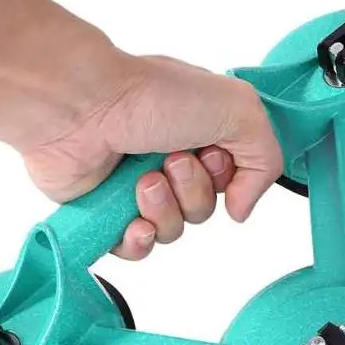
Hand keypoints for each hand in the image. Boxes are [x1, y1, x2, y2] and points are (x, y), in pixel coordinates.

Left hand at [21, 51, 282, 259]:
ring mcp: (135, 186)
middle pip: (205, 208)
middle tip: (170, 160)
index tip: (210, 152)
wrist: (79, 107)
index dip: (228, 176)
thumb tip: (242, 208)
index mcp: (200, 131)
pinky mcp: (106, 211)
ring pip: (175, 230)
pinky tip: (133, 221)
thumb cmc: (149, 96)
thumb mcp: (238, 109)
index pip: (233, 179)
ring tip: (143, 181)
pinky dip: (140, 239)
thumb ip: (266, 159)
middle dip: (194, 191)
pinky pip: (138, 248)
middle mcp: (169, 158)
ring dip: (165, 209)